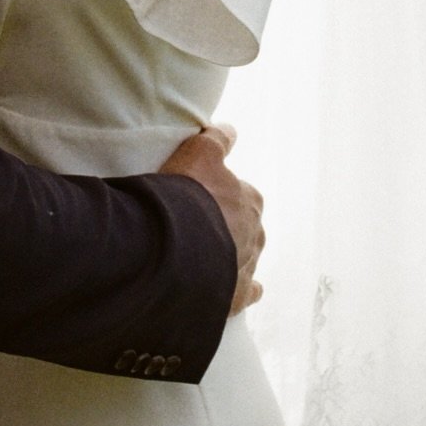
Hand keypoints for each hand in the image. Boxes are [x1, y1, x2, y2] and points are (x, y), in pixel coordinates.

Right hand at [158, 124, 264, 314]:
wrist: (171, 246)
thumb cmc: (184, 196)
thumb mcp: (198, 154)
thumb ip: (215, 141)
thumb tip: (231, 129)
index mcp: (249, 200)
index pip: (243, 192)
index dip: (222, 193)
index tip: (204, 196)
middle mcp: (255, 234)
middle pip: (246, 226)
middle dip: (230, 225)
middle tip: (200, 226)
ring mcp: (246, 266)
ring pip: (245, 257)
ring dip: (231, 255)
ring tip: (206, 256)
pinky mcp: (234, 296)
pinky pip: (247, 291)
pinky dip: (245, 289)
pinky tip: (236, 289)